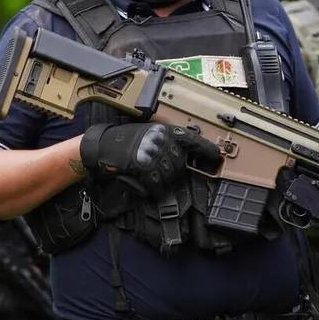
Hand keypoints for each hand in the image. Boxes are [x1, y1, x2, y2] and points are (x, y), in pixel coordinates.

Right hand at [80, 122, 220, 197]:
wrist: (101, 146)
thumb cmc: (123, 141)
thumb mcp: (148, 135)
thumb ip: (165, 142)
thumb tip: (184, 156)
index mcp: (164, 130)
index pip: (191, 139)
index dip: (206, 149)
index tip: (217, 156)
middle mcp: (161, 139)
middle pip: (180, 164)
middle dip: (172, 172)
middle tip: (157, 172)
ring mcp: (153, 153)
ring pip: (169, 176)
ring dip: (161, 182)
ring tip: (148, 178)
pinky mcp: (144, 166)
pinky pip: (156, 184)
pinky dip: (152, 189)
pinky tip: (144, 186)